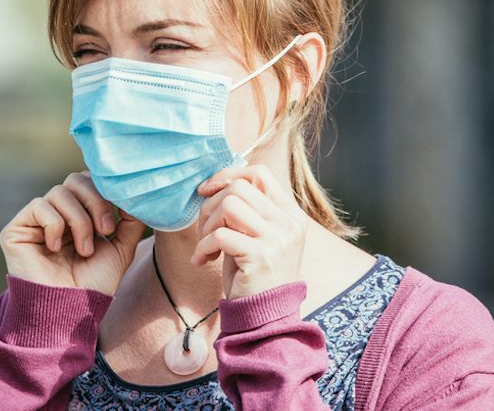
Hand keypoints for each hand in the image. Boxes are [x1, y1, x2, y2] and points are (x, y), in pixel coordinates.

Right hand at [0, 171, 145, 294]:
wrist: (70, 311)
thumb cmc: (94, 284)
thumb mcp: (121, 248)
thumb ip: (129, 220)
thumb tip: (133, 193)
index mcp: (78, 214)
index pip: (88, 180)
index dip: (104, 191)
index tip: (120, 214)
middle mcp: (55, 213)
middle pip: (75, 180)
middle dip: (96, 202)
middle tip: (105, 230)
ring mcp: (35, 221)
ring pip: (59, 192)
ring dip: (79, 220)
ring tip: (84, 250)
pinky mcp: (16, 230)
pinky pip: (38, 206)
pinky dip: (54, 225)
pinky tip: (55, 249)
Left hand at [189, 165, 308, 298]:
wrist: (265, 320)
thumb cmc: (254, 277)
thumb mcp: (256, 237)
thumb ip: (247, 211)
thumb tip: (215, 183)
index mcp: (291, 215)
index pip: (260, 174)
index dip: (228, 175)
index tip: (207, 191)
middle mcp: (289, 223)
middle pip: (239, 188)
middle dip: (211, 205)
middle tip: (205, 230)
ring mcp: (278, 239)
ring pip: (229, 204)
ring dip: (207, 225)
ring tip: (206, 245)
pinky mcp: (261, 256)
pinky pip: (219, 235)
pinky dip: (202, 246)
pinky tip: (202, 260)